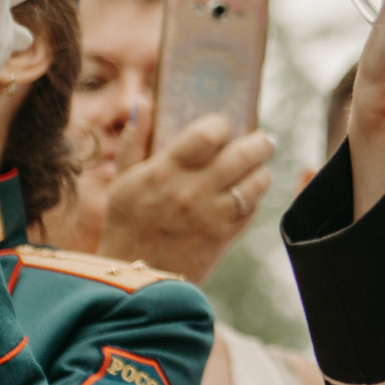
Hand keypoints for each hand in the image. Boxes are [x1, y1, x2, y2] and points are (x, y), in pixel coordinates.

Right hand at [97, 107, 275, 282]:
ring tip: (257, 166)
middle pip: (245, 153)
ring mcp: (214, 215)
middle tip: (262, 140)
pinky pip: (253, 208)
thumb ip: (135, 140)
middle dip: (260, 142)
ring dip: (261, 170)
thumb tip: (143, 102)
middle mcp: (193, 191)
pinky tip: (246, 193)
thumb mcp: (122, 182)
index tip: (222, 128)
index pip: (209, 133)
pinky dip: (254, 197)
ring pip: (258, 180)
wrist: (135, 282)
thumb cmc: (126, 227)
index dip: (221, 125)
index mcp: (165, 172)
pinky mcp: (226, 237)